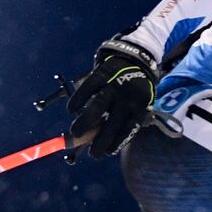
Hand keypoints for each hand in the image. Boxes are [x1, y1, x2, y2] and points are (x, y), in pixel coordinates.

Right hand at [66, 40, 157, 157]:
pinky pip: (88, 88)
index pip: (129, 129)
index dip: (118, 142)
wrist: (135, 58)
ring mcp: (114, 85)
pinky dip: (77, 99)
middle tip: (92, 153)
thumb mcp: (136, 104)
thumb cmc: (133, 90)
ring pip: (98, 106)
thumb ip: (123, 121)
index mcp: (140, 106)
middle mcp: (128, 97)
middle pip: (113, 122)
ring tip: (75, 133)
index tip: (107, 152)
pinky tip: (71, 110)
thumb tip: (104, 145)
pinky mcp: (102, 74)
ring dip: (85, 122)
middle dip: (101, 140)